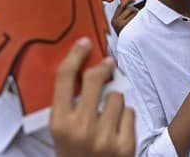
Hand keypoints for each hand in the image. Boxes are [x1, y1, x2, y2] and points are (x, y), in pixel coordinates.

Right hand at [50, 38, 135, 156]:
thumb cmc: (75, 153)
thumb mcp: (62, 131)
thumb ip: (70, 103)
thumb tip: (88, 67)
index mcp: (60, 124)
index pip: (64, 78)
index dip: (75, 55)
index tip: (84, 43)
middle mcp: (81, 129)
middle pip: (94, 80)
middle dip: (103, 68)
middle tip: (108, 64)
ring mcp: (105, 138)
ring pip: (116, 96)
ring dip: (114, 101)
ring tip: (108, 116)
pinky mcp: (125, 145)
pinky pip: (130, 111)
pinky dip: (125, 117)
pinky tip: (117, 128)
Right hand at [111, 0, 138, 35]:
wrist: (128, 49)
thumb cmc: (125, 38)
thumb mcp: (120, 26)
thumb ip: (122, 16)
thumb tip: (130, 5)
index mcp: (113, 21)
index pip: (120, 6)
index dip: (127, 1)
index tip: (132, 0)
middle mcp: (117, 22)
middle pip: (130, 9)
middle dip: (135, 11)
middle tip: (137, 18)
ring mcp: (124, 25)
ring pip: (135, 13)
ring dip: (139, 16)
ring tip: (138, 24)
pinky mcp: (130, 28)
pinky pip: (138, 19)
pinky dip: (141, 20)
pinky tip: (140, 25)